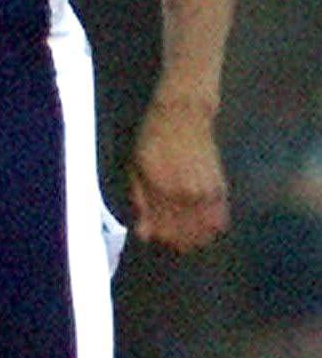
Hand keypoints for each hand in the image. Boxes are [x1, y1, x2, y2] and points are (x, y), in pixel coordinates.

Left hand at [129, 96, 229, 251]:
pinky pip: (220, 219)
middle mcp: (187, 194)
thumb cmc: (154, 140)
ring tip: (184, 234)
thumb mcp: (136, 168)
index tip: (153, 235)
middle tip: (168, 236)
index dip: (158, 237)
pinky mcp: (221, 188)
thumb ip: (140, 201)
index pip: (163, 230)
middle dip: (174, 242)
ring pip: (204, 232)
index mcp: (163, 190)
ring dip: (194, 238)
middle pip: (185, 236)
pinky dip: (211, 228)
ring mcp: (207, 192)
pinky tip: (202, 227)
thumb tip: (144, 233)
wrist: (184, 115)